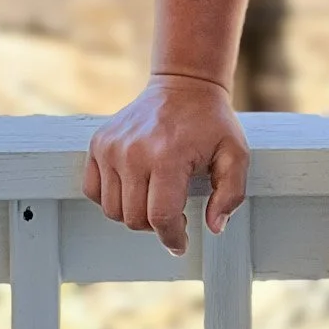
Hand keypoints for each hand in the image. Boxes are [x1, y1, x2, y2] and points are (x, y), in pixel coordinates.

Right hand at [83, 74, 249, 254]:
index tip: (180, 244)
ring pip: (112, 210)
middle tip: (174, 215)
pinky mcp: (98, 144)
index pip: (161, 218)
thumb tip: (214, 227)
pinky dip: (111, 199)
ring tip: (156, 200)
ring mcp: (111, 147)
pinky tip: (134, 189)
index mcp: (167, 156)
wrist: (183, 84)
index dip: (172, 238)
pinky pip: (93, 191)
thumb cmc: (211, 123)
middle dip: (156, 227)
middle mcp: (133, 152)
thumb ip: (231, 194)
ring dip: (134, 214)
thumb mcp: (236, 154)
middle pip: (134, 219)